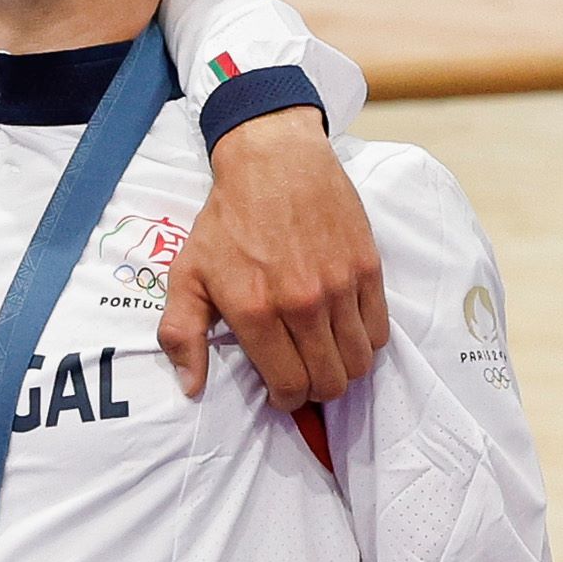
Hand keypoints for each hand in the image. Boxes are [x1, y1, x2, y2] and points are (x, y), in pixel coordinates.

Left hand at [165, 108, 388, 404]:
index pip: (289, 385)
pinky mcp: (368, 269)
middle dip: (316, 390)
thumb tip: (191, 387)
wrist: (274, 160)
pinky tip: (344, 330)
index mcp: (256, 311)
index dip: (286, 400)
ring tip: (325, 356)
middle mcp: (302, 304)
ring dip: (344, 370)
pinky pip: (380, 330)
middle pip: (330, 382)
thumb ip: (182, 334)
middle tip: (304, 376)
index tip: (280, 392)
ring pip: (359, 362)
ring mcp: (340, 287)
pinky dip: (366, 341)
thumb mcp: (187, 273)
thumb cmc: (227, 219)